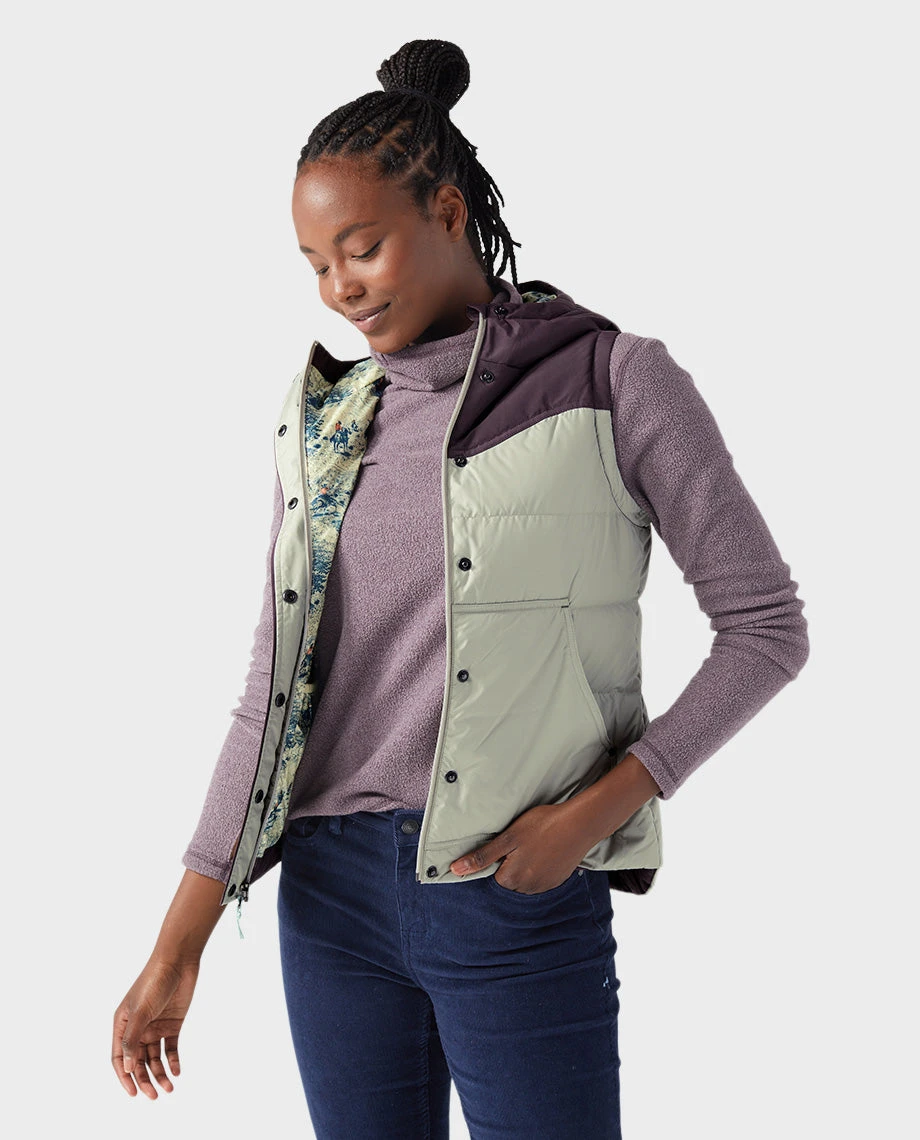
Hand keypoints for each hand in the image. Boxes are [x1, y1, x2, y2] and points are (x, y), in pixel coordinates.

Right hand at [112, 955, 199, 1098]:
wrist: (178, 961)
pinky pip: (171, 1048)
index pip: (120, 1058)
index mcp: (122, 1025)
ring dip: (160, 1073)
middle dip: (145, 1080)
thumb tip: (127, 1068)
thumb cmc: (154, 981)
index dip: (125, 1077)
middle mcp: (138, 1028)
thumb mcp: (141, 1011)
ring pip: (155, 1058)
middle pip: (138, 1061)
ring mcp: (155, 1026)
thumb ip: (133, 1039)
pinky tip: (177, 1071)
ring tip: (169, 1087)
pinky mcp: (172, 1024)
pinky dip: (173, 1060)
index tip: (134, 1093)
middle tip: (154, 1096)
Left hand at [449, 802, 588, 893]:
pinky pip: (541, 880)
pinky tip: (545, 851)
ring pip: (525, 882)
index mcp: (512, 878)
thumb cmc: (542, 826)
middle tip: (519, 844)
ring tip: (533, 845)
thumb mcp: (508, 837)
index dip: (495, 861)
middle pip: (509, 882)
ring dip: (525, 868)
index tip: (503, 847)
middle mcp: (528, 888)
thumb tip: (456, 870)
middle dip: (509, 866)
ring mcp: (545, 886)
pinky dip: (540, 868)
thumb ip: (482, 857)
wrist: (580, 824)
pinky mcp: (558, 880)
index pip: (493, 878)